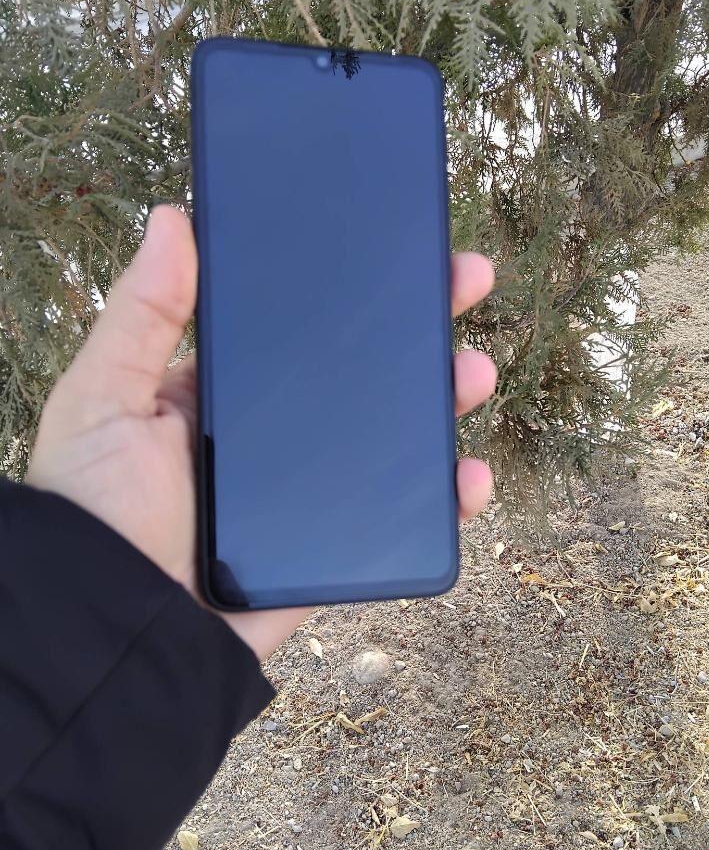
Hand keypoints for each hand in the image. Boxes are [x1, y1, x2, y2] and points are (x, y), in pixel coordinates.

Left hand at [27, 207, 496, 659]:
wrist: (117, 632)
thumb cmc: (94, 511)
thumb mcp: (102, 396)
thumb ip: (142, 313)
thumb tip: (175, 217)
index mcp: (224, 391)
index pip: (301, 323)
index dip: (351, 286)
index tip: (400, 247)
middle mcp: (272, 436)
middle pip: (363, 372)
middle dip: (418, 326)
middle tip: (468, 281)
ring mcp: (308, 492)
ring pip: (394, 439)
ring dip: (443, 401)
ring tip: (473, 374)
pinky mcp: (333, 548)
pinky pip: (401, 518)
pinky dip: (446, 500)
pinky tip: (472, 478)